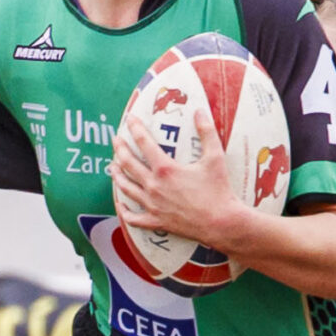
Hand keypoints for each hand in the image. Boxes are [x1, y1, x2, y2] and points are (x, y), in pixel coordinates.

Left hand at [114, 101, 245, 250]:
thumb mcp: (215, 158)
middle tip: (116, 140)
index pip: (143, 142)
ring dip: (117, 175)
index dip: (135, 128)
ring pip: (126, 187)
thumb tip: (200, 112)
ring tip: (114, 166)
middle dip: (119, 149)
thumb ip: (207, 132)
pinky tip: (120, 204)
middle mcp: (154, 185)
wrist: (221, 223)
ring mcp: (152, 205)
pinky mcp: (156, 221)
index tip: (130, 119)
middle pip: (128, 163)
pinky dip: (124, 211)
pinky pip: (133, 217)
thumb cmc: (219, 191)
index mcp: (165, 169)